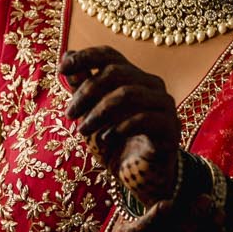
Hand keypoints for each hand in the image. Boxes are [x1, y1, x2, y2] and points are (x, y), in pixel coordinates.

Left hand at [61, 47, 182, 204]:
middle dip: (88, 91)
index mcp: (134, 77)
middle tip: (70, 114)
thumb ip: (83, 86)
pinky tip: (106, 139)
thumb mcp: (91, 114)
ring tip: (83, 130)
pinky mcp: (170, 127)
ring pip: (129, 93)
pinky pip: (144, 118)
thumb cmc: (117, 143)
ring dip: (99, 112)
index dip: (86, 57)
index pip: (110, 55)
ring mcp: (164, 105)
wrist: (142, 177)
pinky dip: (119, 128)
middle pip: (116, 72)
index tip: (62, 69)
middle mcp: (152, 85)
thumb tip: (67, 55)